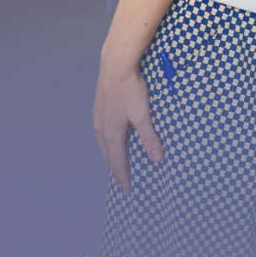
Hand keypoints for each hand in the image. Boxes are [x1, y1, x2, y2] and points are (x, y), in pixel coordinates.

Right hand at [93, 60, 162, 193]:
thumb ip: (149, 138)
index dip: (123, 177)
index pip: (118, 162)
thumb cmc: (130, 89)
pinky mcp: (100, 107)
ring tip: (116, 163)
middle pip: (108, 155)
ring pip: (103, 143)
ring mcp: (99, 116)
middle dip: (116, 169)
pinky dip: (107, 141)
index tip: (128, 191)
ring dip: (110, 155)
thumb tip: (156, 160)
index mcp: (112, 132)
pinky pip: (102, 131)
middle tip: (122, 182)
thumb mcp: (143, 115)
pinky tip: (111, 138)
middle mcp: (101, 127)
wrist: (116, 64)